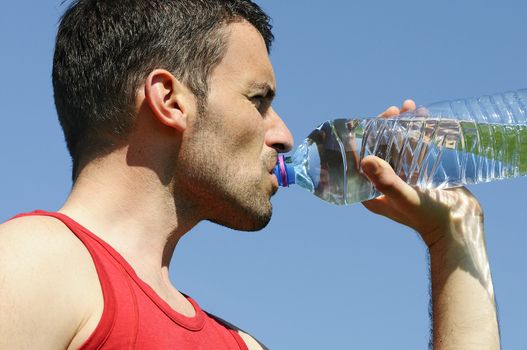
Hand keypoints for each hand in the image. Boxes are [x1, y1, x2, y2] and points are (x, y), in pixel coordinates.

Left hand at [362, 100, 498, 348]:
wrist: (460, 228)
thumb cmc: (430, 219)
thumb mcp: (405, 197)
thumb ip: (386, 180)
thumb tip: (365, 159)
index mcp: (372, 192)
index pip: (360, 160)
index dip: (363, 138)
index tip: (371, 120)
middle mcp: (384, 184)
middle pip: (379, 149)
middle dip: (386, 127)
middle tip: (395, 109)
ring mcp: (403, 178)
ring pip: (398, 147)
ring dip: (403, 126)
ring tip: (411, 107)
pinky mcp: (421, 174)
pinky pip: (415, 151)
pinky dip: (418, 134)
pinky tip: (423, 118)